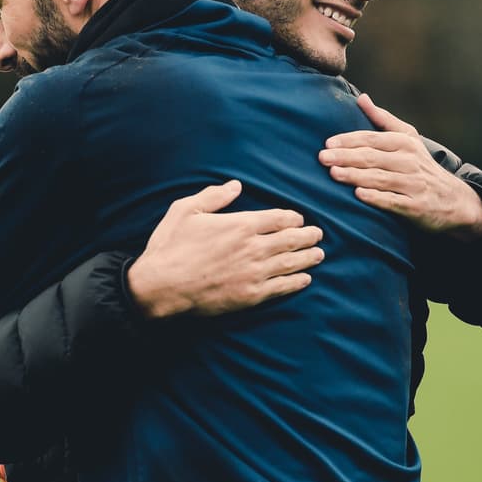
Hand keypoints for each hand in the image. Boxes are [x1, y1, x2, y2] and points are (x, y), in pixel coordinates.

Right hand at [126, 180, 323, 318]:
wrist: (162, 286)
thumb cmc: (171, 246)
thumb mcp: (186, 210)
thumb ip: (213, 196)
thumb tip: (235, 185)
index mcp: (241, 225)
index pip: (279, 218)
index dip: (294, 218)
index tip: (299, 219)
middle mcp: (253, 248)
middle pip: (291, 239)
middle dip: (308, 236)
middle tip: (318, 235)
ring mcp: (254, 273)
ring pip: (292, 263)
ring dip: (309, 257)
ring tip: (319, 254)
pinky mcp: (251, 295)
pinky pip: (282, 287)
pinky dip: (297, 282)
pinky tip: (306, 279)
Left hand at [318, 93, 481, 240]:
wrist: (455, 201)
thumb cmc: (422, 167)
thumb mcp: (408, 139)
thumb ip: (382, 119)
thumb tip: (361, 98)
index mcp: (404, 143)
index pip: (372, 138)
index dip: (349, 140)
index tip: (328, 143)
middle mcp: (410, 161)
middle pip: (372, 157)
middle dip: (346, 156)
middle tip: (322, 158)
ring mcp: (414, 184)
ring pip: (380, 178)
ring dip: (356, 175)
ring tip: (334, 173)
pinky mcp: (416, 206)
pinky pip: (393, 201)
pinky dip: (377, 197)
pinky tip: (359, 195)